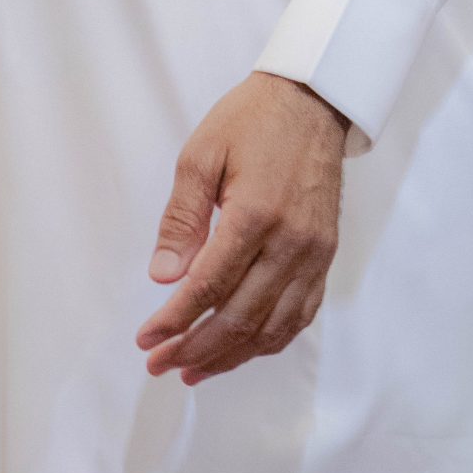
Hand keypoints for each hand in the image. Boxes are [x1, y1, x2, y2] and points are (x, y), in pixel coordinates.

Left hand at [135, 71, 355, 384]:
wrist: (313, 102)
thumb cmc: (251, 121)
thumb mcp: (201, 154)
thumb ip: (182, 217)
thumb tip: (164, 276)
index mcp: (255, 214)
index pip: (208, 286)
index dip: (174, 320)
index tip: (146, 340)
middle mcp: (291, 243)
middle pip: (239, 317)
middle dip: (195, 349)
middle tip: (160, 365)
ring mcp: (314, 255)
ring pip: (272, 328)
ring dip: (230, 356)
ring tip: (193, 370)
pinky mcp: (326, 258)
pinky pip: (299, 316)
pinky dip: (268, 342)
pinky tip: (241, 350)